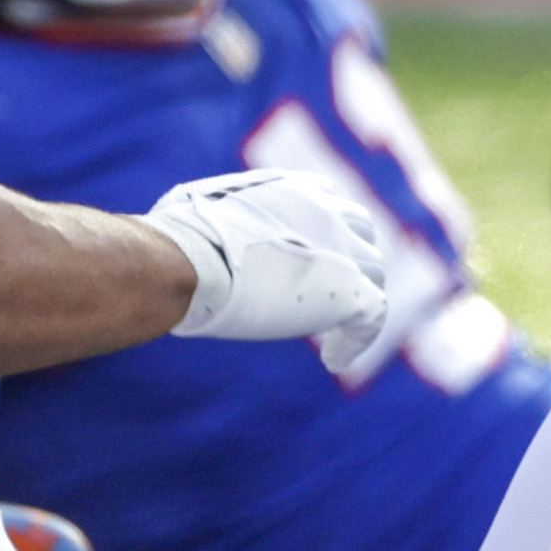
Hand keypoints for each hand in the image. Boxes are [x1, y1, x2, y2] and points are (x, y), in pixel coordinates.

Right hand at [149, 168, 405, 378]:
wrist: (190, 262)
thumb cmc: (176, 237)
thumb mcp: (199, 206)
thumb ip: (219, 211)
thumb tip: (191, 222)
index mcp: (294, 190)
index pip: (331, 205)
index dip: (326, 235)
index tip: (312, 259)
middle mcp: (326, 211)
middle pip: (361, 236)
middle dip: (351, 262)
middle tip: (328, 295)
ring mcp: (342, 251)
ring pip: (373, 275)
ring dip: (357, 299)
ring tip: (334, 331)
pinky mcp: (348, 291)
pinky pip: (372, 316)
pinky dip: (356, 340)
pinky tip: (335, 360)